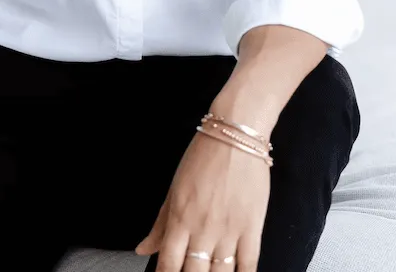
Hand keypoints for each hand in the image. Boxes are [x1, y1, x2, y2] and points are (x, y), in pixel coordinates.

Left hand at [136, 133, 268, 271]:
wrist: (235, 136)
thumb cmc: (203, 158)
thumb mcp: (174, 190)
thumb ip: (160, 226)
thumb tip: (143, 250)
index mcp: (180, 220)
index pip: (168, 265)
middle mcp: (203, 230)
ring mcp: (229, 231)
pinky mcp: (252, 227)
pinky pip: (249, 263)